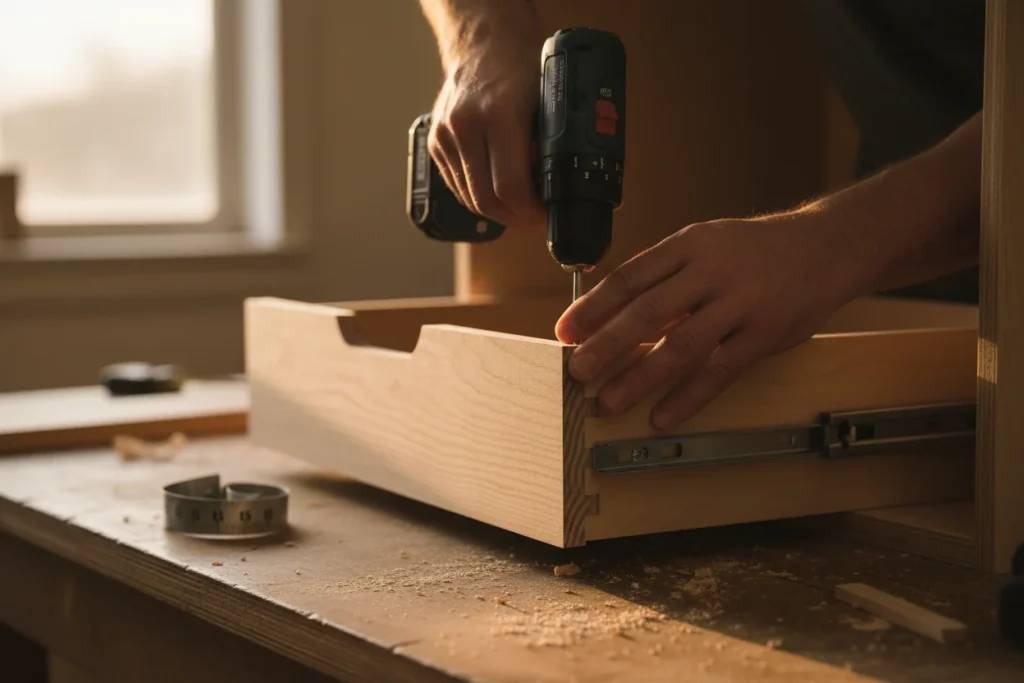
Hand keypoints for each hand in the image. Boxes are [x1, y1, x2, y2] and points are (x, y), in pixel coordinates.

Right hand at [427, 9, 545, 227]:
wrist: (482, 43)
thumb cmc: (519, 66)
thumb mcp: (547, 101)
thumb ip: (549, 144)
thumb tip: (562, 187)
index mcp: (497, 115)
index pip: (509, 187)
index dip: (530, 212)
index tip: (545, 214)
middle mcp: (465, 127)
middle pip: (486, 201)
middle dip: (515, 218)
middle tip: (535, 218)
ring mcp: (445, 136)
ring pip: (470, 199)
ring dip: (497, 212)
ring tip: (520, 207)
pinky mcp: (435, 143)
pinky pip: (457, 186)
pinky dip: (479, 196)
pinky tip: (498, 193)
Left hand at [554, 213, 860, 428]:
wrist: (827, 245)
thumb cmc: (754, 250)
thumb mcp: (706, 245)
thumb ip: (665, 277)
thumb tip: (614, 315)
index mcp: (689, 244)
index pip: (630, 277)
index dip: (593, 307)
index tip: (565, 331)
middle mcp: (712, 270)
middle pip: (649, 310)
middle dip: (608, 343)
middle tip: (578, 369)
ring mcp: (742, 301)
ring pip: (682, 344)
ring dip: (641, 376)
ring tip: (611, 400)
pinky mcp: (767, 332)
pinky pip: (721, 370)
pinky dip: (689, 396)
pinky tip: (663, 414)